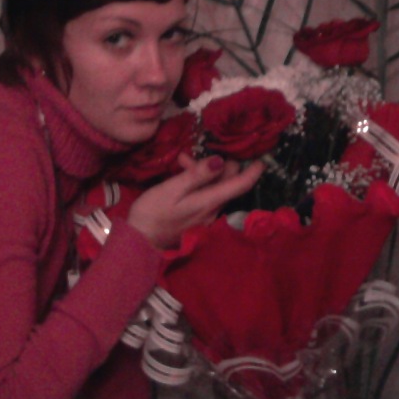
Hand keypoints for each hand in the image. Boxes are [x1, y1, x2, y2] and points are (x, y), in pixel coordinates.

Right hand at [126, 154, 264, 249]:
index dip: (252, 171)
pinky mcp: (197, 221)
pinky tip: (182, 178)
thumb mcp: (171, 189)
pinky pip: (206, 199)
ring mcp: (205, 218)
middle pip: (227, 185)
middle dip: (218, 166)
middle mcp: (212, 211)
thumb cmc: (152, 212)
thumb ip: (197, 175)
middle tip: (195, 155)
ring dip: (205, 174)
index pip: (239, 186)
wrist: (138, 242)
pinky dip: (199, 186)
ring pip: (215, 191)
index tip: (261, 159)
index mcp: (208, 202)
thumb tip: (221, 161)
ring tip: (182, 163)